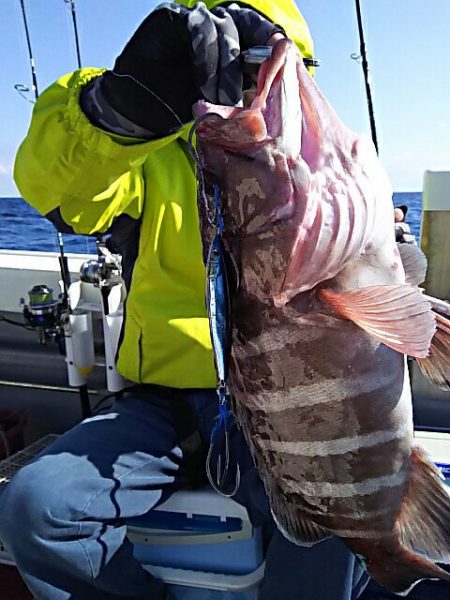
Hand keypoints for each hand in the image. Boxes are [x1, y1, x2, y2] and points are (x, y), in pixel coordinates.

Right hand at [98, 2, 283, 135]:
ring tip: (225, 101)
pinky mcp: (172, 18)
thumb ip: (247, 85)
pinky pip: (198, 29)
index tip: (285, 62)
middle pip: (245, 26)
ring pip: (224, 29)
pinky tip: (206, 88)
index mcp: (231, 42)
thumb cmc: (183, 105)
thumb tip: (278, 84)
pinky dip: (207, 60)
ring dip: (227, 70)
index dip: (272, 43)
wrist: (141, 110)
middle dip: (255, 57)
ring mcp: (193, 19)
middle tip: (261, 85)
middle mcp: (214, 26)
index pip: (258, 32)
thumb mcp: (223, 98)